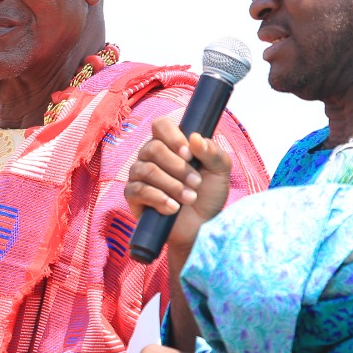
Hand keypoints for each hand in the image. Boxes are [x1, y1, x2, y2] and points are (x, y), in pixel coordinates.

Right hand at [125, 116, 234, 254]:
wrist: (201, 227)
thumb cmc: (209, 195)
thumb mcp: (220, 172)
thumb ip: (212, 153)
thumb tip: (195, 137)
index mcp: (170, 144)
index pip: (161, 125)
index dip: (173, 136)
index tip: (189, 154)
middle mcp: (150, 156)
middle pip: (153, 148)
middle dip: (178, 167)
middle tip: (197, 183)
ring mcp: (139, 174)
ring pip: (147, 170)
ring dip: (172, 185)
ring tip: (190, 198)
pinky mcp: (133, 195)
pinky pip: (139, 190)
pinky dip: (159, 198)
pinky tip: (174, 208)